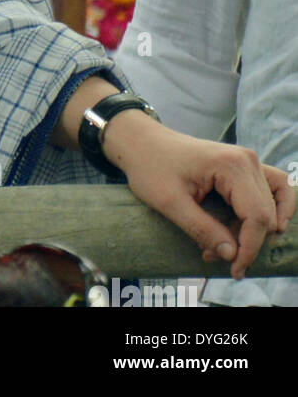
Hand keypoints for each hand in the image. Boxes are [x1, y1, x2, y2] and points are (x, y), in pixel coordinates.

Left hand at [104, 111, 295, 279]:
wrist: (141, 142)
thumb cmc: (150, 166)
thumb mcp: (169, 202)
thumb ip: (203, 229)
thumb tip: (233, 254)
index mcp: (231, 165)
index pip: (258, 217)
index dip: (249, 249)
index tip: (234, 271)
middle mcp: (247, 160)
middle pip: (265, 215)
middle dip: (244, 242)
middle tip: (211, 254)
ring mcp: (248, 162)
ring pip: (269, 208)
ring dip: (253, 232)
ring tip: (222, 243)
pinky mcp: (244, 167)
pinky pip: (271, 192)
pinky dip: (267, 214)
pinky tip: (253, 230)